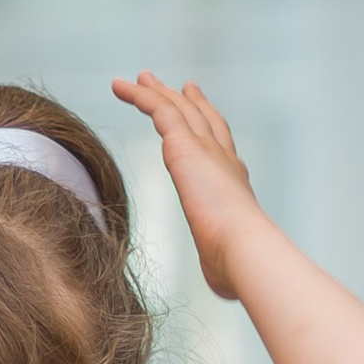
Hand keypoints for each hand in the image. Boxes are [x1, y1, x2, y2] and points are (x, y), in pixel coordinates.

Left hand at [111, 73, 269, 299]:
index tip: (206, 123)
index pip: (221, 151)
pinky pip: (157, 109)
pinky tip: (120, 86)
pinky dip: (138, 94)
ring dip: (157, 92)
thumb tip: (225, 284)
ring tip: (140, 79)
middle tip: (182, 86)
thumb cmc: (236, 263)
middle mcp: (221, 159)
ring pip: (177, 109)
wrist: (243, 247)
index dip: (213, 134)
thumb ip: (220, 265)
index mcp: (233, 184)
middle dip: (191, 102)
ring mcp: (205, 148)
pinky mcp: (183, 144)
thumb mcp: (225, 263)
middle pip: (203, 121)